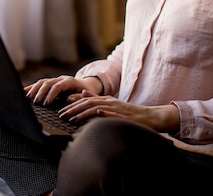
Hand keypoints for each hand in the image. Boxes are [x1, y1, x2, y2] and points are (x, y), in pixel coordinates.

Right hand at [24, 75, 102, 105]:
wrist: (86, 85)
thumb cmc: (86, 93)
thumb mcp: (86, 96)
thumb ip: (78, 97)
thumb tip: (69, 99)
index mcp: (70, 82)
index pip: (58, 86)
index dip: (51, 94)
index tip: (46, 104)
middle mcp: (61, 79)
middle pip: (48, 83)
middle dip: (41, 92)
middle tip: (36, 102)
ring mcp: (55, 80)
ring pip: (42, 82)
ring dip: (34, 89)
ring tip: (28, 98)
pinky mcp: (51, 83)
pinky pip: (40, 84)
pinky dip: (32, 87)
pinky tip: (24, 91)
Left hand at [58, 90, 179, 132]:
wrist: (152, 117)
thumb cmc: (133, 114)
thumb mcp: (114, 105)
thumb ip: (99, 99)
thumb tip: (83, 94)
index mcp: (107, 100)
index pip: (86, 100)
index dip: (73, 104)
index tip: (62, 110)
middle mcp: (110, 102)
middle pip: (87, 102)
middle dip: (72, 108)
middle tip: (60, 115)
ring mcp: (115, 108)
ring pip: (94, 107)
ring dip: (80, 112)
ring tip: (69, 119)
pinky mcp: (121, 116)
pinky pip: (106, 114)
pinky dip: (95, 115)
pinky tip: (87, 118)